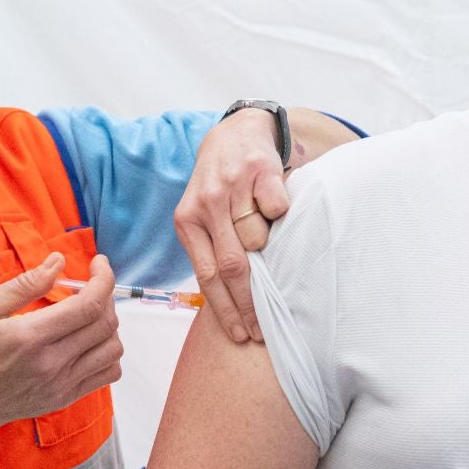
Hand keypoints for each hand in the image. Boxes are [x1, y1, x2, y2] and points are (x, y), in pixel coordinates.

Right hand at [0, 252, 122, 440]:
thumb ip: (24, 284)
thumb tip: (58, 262)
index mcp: (31, 336)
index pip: (89, 305)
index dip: (104, 279)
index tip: (99, 263)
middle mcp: (52, 363)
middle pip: (106, 324)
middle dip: (105, 295)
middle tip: (89, 286)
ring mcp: (63, 384)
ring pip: (113, 349)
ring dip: (109, 324)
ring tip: (88, 314)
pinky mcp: (67, 397)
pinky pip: (108, 373)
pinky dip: (108, 352)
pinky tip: (89, 341)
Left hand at [175, 110, 292, 342]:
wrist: (235, 133)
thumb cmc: (220, 186)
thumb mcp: (202, 215)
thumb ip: (210, 250)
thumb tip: (229, 303)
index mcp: (187, 220)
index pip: (207, 276)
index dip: (226, 309)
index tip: (242, 334)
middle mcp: (206, 203)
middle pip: (232, 266)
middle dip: (250, 303)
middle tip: (264, 329)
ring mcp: (233, 185)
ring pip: (258, 239)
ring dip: (269, 249)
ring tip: (271, 244)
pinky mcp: (260, 170)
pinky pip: (277, 209)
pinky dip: (281, 214)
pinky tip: (277, 207)